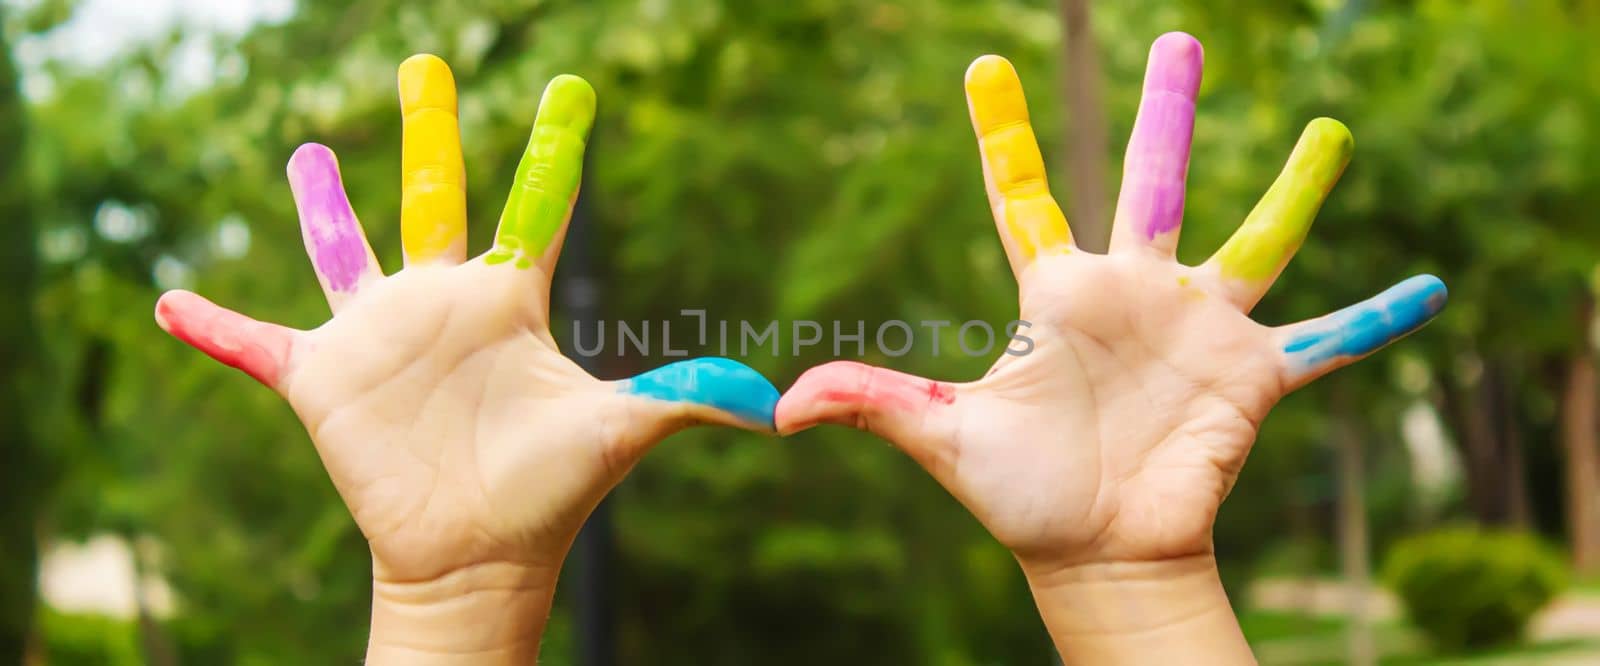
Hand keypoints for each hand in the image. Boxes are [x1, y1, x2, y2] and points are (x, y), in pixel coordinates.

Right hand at [156, 55, 776, 662]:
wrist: (480, 553)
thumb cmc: (550, 490)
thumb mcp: (619, 431)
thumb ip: (684, 397)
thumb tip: (773, 405)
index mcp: (511, 300)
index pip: (538, 206)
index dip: (556, 149)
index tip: (574, 89)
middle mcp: (443, 302)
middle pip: (436, 195)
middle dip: (430, 131)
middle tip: (424, 63)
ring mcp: (380, 336)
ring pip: (343, 248)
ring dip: (322, 202)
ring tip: (307, 148)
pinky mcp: (324, 379)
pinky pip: (256, 346)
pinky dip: (213, 328)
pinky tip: (167, 304)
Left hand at [776, 33, 1442, 661]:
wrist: (1095, 552)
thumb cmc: (1019, 495)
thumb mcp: (942, 439)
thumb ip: (872, 404)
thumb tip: (782, 407)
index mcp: (1055, 293)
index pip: (1021, 193)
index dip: (1000, 132)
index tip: (982, 65)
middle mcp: (1132, 292)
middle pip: (1151, 183)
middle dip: (1166, 112)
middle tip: (1180, 38)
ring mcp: (1197, 328)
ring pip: (1254, 238)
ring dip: (1294, 188)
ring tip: (1330, 127)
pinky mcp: (1251, 378)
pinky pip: (1326, 340)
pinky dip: (1375, 319)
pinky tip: (1431, 287)